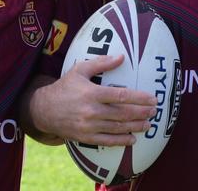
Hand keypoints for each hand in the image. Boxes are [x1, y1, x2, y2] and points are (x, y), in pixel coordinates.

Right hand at [31, 55, 157, 145]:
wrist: (43, 109)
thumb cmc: (65, 86)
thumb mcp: (80, 69)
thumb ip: (101, 62)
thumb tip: (122, 56)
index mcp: (92, 93)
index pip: (121, 95)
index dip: (139, 98)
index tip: (152, 98)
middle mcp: (91, 111)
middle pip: (122, 113)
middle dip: (141, 113)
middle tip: (154, 111)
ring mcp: (88, 126)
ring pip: (116, 128)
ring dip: (135, 127)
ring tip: (148, 124)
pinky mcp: (84, 137)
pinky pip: (106, 141)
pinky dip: (120, 141)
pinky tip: (132, 139)